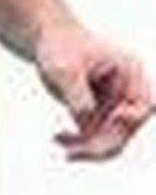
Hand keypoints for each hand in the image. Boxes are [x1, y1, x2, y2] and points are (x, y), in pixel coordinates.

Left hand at [35, 20, 153, 160]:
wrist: (49, 40)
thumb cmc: (60, 46)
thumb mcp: (65, 69)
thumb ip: (78, 95)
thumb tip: (86, 123)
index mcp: (130, 72)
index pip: (145, 104)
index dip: (133, 118)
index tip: (118, 117)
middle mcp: (127, 91)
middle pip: (126, 130)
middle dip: (101, 145)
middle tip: (72, 153)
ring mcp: (114, 104)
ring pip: (111, 140)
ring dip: (87, 148)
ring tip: (61, 144)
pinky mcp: (99, 113)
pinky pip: (95, 138)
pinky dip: (78, 143)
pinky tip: (58, 138)